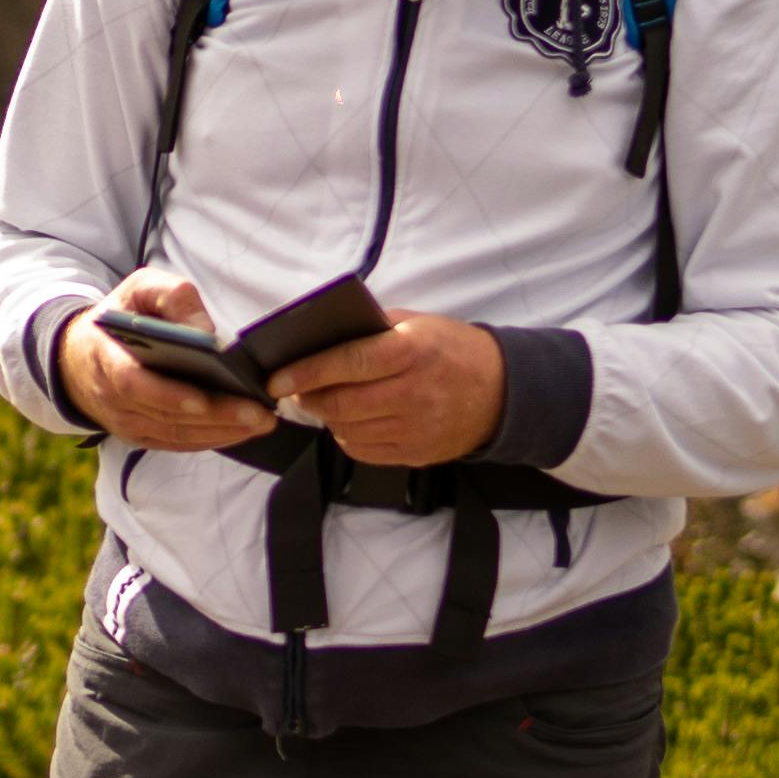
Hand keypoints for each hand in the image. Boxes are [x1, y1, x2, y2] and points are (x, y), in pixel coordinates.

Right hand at [60, 271, 276, 454]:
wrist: (80, 358)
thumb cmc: (120, 318)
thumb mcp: (139, 289)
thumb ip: (172, 297)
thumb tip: (206, 330)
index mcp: (105, 358)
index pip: (132, 383)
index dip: (166, 394)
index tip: (203, 400)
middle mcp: (112, 399)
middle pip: (166, 416)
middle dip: (216, 417)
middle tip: (259, 414)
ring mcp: (126, 423)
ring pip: (177, 434)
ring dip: (222, 432)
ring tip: (262, 421)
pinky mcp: (141, 436)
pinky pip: (179, 443)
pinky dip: (213, 440)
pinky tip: (245, 430)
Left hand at [263, 309, 504, 465]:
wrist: (502, 392)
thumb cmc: (452, 350)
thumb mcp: (417, 324)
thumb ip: (371, 329)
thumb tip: (321, 337)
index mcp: (410, 352)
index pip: (346, 363)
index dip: (305, 372)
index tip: (276, 378)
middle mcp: (412, 393)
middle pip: (340, 403)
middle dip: (308, 398)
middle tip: (295, 390)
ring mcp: (415, 428)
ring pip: (347, 430)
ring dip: (327, 417)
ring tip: (325, 402)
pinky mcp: (416, 453)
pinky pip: (363, 451)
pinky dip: (347, 436)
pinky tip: (350, 421)